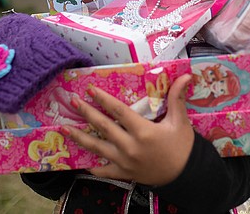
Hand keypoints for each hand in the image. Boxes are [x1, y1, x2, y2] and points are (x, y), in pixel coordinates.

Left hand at [63, 73, 194, 185]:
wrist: (185, 174)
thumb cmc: (182, 146)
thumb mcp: (181, 121)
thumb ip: (177, 97)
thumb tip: (185, 76)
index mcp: (143, 131)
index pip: (118, 111)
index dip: (103, 99)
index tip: (90, 90)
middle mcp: (130, 146)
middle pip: (103, 127)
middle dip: (86, 113)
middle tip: (73, 102)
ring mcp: (124, 162)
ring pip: (97, 147)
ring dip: (79, 137)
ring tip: (64, 128)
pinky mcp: (124, 173)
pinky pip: (103, 170)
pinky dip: (92, 166)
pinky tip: (81, 161)